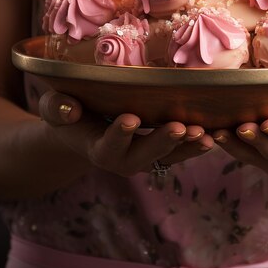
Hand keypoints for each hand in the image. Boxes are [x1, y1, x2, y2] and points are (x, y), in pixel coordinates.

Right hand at [38, 90, 213, 176]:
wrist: (82, 129)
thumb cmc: (68, 112)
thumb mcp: (54, 108)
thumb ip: (57, 108)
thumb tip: (68, 108)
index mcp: (97, 148)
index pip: (108, 146)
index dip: (119, 135)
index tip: (129, 119)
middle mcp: (123, 159)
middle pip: (144, 156)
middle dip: (161, 142)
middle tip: (178, 127)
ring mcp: (144, 158)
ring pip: (168, 157)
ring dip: (186, 147)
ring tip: (204, 135)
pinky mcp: (161, 152)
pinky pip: (180, 152)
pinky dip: (196, 145)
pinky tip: (213, 134)